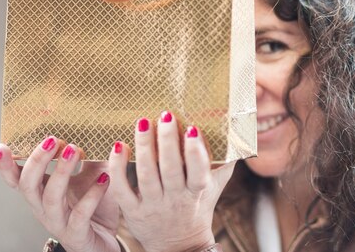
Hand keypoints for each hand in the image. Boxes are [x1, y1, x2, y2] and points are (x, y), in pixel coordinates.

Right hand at [0, 139, 120, 251]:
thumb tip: (92, 130)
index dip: (6, 165)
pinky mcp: (77, 234)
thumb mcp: (90, 178)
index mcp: (42, 193)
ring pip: (51, 197)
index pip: (18, 179)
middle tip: (53, 140)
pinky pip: (81, 214)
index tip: (1, 145)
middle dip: (37, 160)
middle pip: (28, 185)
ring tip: (75, 150)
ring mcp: (59, 222)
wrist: (106, 245)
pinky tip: (104, 178)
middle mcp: (44, 208)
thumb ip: (88, 158)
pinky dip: (92, 194)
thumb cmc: (95, 209)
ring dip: (61, 172)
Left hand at [108, 111, 234, 251]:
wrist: (178, 245)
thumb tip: (236, 130)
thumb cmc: (199, 206)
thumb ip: (225, 161)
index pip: (199, 173)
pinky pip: (122, 188)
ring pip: (146, 175)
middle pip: (170, 170)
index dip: (196, 153)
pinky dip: (118, 168)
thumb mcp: (215, 186)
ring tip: (143, 122)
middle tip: (166, 115)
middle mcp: (175, 200)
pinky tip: (119, 146)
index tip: (193, 129)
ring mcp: (152, 206)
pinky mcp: (132, 211)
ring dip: (144, 147)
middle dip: (168, 141)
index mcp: (197, 193)